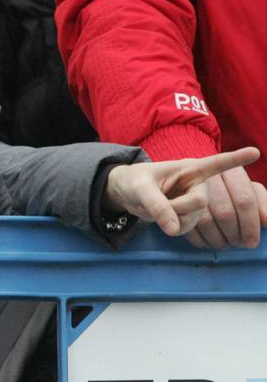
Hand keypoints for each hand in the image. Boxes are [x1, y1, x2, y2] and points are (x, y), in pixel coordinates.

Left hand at [103, 147, 263, 241]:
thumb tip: (174, 230)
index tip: (255, 152)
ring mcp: (195, 201)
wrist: (128, 195)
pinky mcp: (191, 216)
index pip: (215, 163)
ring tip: (157, 211)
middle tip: (152, 206)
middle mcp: (198, 184)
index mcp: (189, 168)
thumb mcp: (140, 189)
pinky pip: (190, 228)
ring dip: (174, 220)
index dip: (234, 159)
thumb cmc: (135, 182)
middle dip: (176, 209)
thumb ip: (157, 206)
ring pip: (195, 219)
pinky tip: (164, 220)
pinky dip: (174, 228)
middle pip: (199, 202)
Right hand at [183, 168, 266, 249]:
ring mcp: (186, 189)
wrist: (183, 181)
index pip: (245, 200)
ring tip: (225, 245)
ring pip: (206, 221)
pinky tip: (208, 243)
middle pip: (225, 212)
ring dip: (218, 240)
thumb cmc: (225, 190)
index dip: (251, 224)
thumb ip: (261, 202)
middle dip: (234, 234)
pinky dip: (200, 240)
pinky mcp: (171, 203)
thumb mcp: (246, 190)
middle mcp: (207, 176)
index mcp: (229, 171)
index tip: (252, 242)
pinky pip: (187, 226)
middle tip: (238, 245)